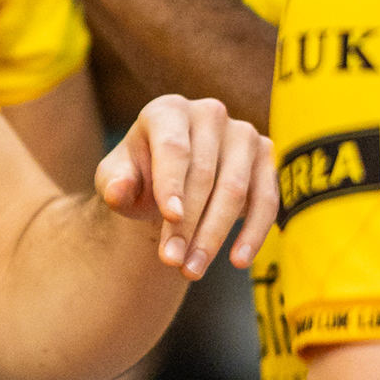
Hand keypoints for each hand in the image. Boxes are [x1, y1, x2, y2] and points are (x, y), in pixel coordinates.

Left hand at [98, 93, 276, 277]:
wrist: (173, 179)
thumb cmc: (140, 175)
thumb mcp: (116, 178)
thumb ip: (113, 184)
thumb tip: (118, 190)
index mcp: (168, 110)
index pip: (173, 148)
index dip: (172, 183)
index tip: (170, 218)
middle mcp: (209, 114)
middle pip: (203, 174)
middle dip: (188, 223)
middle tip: (173, 262)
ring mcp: (243, 133)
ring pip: (235, 190)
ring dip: (215, 235)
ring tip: (193, 270)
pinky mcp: (267, 158)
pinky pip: (266, 200)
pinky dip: (253, 233)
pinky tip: (238, 261)